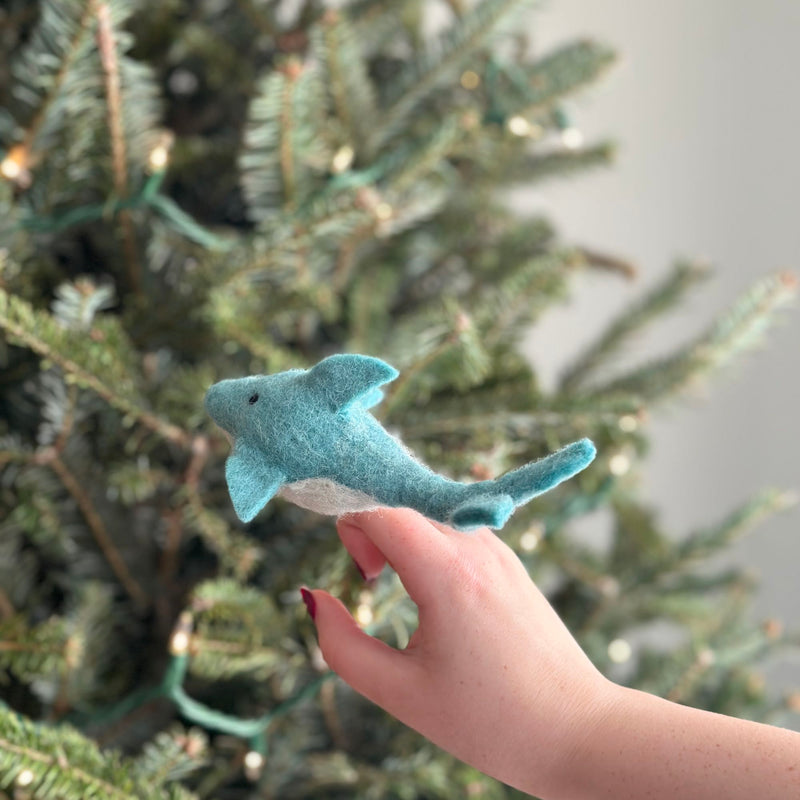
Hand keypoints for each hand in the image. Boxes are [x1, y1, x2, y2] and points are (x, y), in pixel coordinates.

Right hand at [302, 507, 613, 796]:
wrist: (578, 731)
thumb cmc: (489, 721)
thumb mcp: (401, 693)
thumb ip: (342, 645)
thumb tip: (314, 598)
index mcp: (449, 575)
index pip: (382, 509)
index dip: (351, 526)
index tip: (358, 575)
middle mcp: (478, 548)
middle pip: (404, 504)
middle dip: (373, 530)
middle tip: (371, 581)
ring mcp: (500, 551)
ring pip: (430, 514)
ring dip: (401, 536)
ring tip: (398, 586)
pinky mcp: (511, 563)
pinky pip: (457, 531)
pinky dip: (429, 544)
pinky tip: (430, 588)